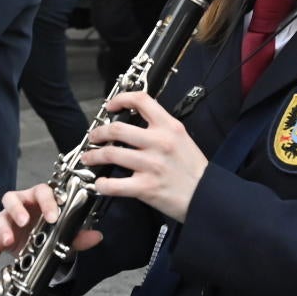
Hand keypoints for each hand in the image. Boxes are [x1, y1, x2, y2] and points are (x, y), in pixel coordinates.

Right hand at [0, 183, 105, 268]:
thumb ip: (79, 235)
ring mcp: (9, 220)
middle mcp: (22, 205)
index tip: (53, 217)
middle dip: (18, 208)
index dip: (47, 201)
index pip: (41, 191)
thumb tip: (97, 236)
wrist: (40, 245)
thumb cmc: (52, 230)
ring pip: (0, 216)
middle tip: (25, 221)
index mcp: (40, 199)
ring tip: (7, 240)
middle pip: (13, 197)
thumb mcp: (67, 234)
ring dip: (3, 227)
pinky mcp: (0, 237)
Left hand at [80, 91, 208, 222]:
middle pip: (117, 129)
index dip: (120, 99)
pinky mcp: (145, 187)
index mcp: (169, 127)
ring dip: (94, 156)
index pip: (141, 100)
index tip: (110, 106)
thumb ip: (161, 129)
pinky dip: (102, 184)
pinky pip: (114, 184)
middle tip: (93, 137)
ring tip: (89, 158)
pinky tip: (100, 183)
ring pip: (111, 154)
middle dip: (98, 133)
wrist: (207, 196)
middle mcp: (159, 142)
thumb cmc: (194, 169)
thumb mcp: (182, 139)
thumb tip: (136, 124)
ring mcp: (151, 165)